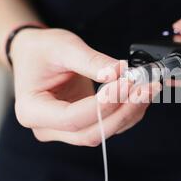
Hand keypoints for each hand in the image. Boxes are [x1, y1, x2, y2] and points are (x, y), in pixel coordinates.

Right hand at [11, 28, 160, 145]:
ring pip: (103, 132)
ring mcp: (64, 131)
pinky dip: (127, 112)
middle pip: (90, 133)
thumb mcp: (63, 47)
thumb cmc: (42, 50)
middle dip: (121, 112)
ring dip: (129, 112)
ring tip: (148, 88)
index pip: (72, 118)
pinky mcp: (82, 126)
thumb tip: (120, 72)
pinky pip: (108, 125)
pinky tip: (141, 94)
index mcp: (32, 110)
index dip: (102, 105)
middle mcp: (47, 128)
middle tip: (144, 88)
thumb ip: (91, 61)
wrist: (34, 54)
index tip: (125, 84)